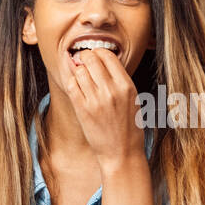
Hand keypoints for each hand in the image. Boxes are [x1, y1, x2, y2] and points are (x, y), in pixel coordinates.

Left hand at [63, 47, 145, 170]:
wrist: (121, 152)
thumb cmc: (128, 126)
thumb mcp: (133, 99)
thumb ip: (119, 80)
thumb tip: (101, 61)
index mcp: (127, 85)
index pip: (108, 55)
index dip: (98, 52)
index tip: (94, 56)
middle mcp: (111, 90)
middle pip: (91, 59)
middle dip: (84, 57)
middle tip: (82, 62)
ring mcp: (96, 100)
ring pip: (79, 70)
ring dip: (77, 70)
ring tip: (80, 75)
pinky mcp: (83, 110)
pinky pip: (71, 86)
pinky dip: (71, 81)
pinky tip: (75, 84)